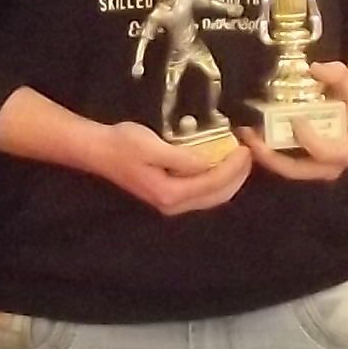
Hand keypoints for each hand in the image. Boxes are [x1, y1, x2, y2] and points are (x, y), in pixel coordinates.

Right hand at [88, 120, 252, 214]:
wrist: (97, 150)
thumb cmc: (122, 144)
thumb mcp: (153, 146)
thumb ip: (183, 158)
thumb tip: (209, 162)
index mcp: (170, 194)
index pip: (213, 183)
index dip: (233, 167)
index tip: (246, 148)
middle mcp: (172, 204)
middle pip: (216, 195)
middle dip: (237, 176)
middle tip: (249, 153)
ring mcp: (170, 202)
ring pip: (210, 196)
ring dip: (229, 178)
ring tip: (240, 158)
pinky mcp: (168, 194)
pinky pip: (201, 191)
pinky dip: (216, 179)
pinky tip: (221, 164)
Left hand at [240, 60, 347, 182]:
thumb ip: (338, 74)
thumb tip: (315, 69)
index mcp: (345, 152)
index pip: (325, 153)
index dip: (309, 139)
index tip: (295, 118)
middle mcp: (327, 167)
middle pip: (295, 170)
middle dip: (270, 155)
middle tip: (251, 134)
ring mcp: (310, 169)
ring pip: (281, 169)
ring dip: (260, 154)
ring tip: (244, 133)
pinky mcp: (297, 165)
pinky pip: (277, 163)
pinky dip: (261, 151)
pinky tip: (247, 133)